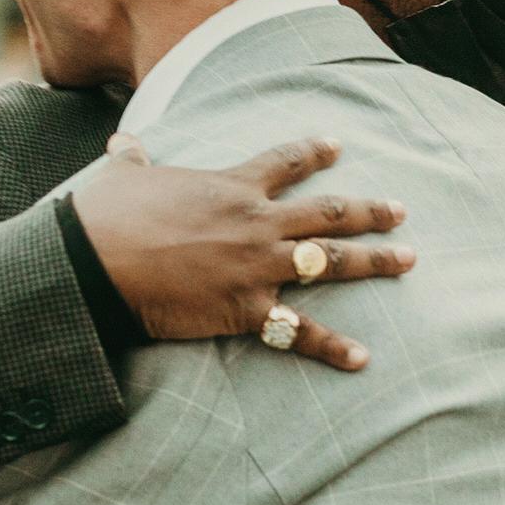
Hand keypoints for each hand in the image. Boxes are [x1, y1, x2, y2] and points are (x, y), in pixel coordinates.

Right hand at [75, 132, 414, 371]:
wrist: (96, 259)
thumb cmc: (107, 215)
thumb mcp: (124, 177)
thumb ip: (133, 161)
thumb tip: (124, 146)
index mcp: (231, 186)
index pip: (284, 162)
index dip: (313, 152)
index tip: (338, 146)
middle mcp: (257, 222)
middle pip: (327, 212)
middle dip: (369, 211)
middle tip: (401, 211)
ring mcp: (257, 265)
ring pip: (331, 260)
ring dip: (374, 261)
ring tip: (408, 259)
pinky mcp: (247, 307)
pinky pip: (299, 331)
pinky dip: (333, 346)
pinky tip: (363, 357)